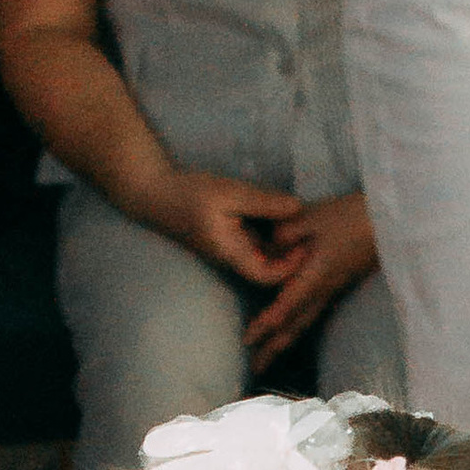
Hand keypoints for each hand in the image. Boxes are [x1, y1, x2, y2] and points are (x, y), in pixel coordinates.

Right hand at [155, 170, 295, 284]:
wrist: (154, 194)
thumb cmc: (189, 193)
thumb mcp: (229, 193)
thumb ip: (263, 202)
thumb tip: (298, 208)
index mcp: (231, 253)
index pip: (268, 276)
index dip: (291, 266)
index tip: (305, 243)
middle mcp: (232, 258)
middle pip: (270, 270)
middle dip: (292, 258)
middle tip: (315, 236)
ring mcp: (230, 250)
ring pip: (264, 256)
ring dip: (284, 246)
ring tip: (306, 227)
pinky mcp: (229, 239)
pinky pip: (256, 244)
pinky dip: (272, 235)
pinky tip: (285, 217)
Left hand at [244, 193, 379, 362]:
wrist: (388, 222)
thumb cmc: (351, 216)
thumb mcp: (312, 216)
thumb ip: (285, 233)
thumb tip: (266, 250)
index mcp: (315, 276)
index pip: (285, 307)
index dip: (265, 325)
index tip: (247, 341)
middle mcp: (323, 290)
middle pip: (295, 326)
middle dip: (273, 348)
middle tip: (255, 369)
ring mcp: (332, 289)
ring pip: (304, 322)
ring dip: (284, 341)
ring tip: (267, 358)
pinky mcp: (337, 284)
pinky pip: (313, 313)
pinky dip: (296, 327)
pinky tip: (290, 331)